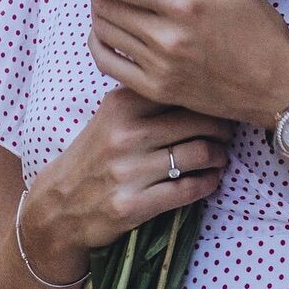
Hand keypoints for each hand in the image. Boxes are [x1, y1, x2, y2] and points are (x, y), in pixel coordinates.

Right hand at [23, 86, 235, 269]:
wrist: (58, 205)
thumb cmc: (94, 154)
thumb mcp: (111, 115)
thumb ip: (147, 98)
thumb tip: (199, 82)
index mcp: (121, 104)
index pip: (180, 90)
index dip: (209, 98)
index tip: (222, 103)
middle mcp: (125, 134)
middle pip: (196, 121)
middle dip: (222, 128)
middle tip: (230, 132)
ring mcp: (128, 171)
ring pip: (197, 154)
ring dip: (219, 156)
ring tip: (221, 156)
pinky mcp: (132, 206)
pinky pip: (186, 190)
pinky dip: (208, 184)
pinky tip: (211, 180)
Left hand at [52, 0, 288, 129]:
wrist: (276, 84)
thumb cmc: (257, 24)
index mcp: (182, 2)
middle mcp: (165, 37)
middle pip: (103, 3)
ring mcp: (157, 67)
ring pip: (103, 29)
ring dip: (98, 8)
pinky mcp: (155, 90)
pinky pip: (108, 63)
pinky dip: (98, 41)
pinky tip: (106, 29)